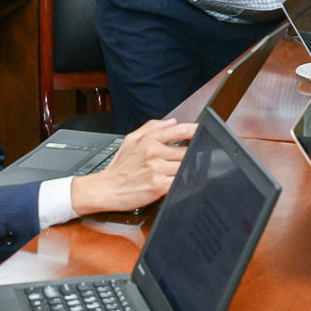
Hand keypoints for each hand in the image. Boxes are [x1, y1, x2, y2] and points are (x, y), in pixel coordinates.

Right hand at [71, 118, 189, 213]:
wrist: (106, 188)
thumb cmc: (119, 167)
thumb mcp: (131, 139)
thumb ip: (152, 127)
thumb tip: (172, 121)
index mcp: (149, 140)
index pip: (181, 131)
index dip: (196, 130)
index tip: (204, 132)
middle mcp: (154, 153)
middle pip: (187, 151)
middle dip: (192, 155)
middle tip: (192, 158)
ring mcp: (157, 170)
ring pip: (185, 166)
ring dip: (189, 170)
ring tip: (185, 172)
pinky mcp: (159, 186)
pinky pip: (180, 182)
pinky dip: (185, 182)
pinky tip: (183, 182)